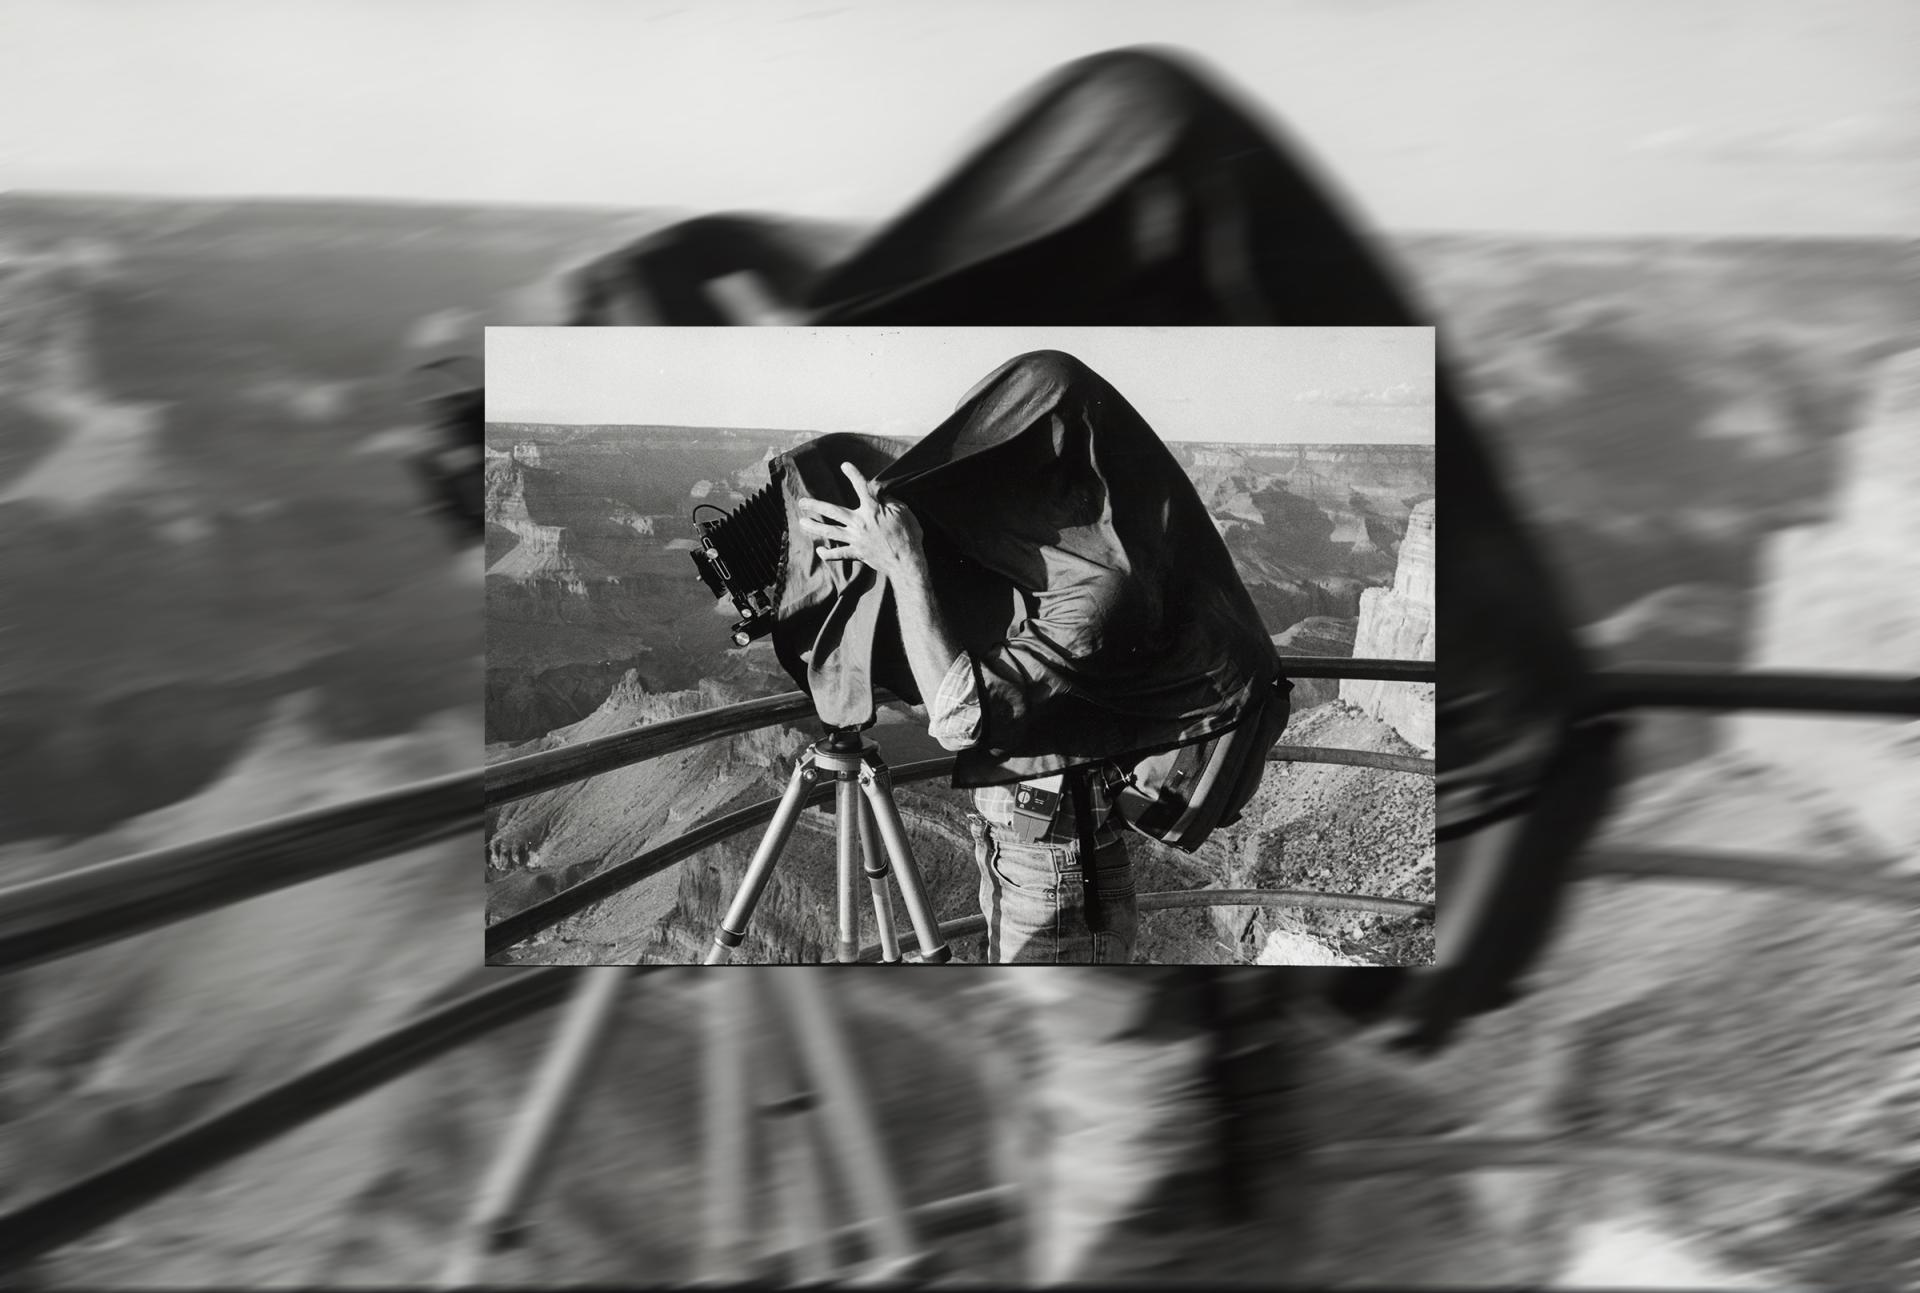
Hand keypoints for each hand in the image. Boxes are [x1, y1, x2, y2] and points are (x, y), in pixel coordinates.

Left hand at [795, 462, 924, 580]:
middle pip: (833, 512)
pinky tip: (819, 550)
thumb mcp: (903, 512)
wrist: (907, 561)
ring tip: (801, 522)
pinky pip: (838, 554)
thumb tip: (879, 495)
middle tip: (801, 502)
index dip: (853, 474)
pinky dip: (828, 554)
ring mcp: (856, 539)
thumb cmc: (908, 535)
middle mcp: (860, 523)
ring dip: (814, 527)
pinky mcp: (857, 553)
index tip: (844, 465)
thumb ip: (888, 501)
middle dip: (815, 506)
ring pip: (830, 532)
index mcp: (872, 509)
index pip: (861, 487)